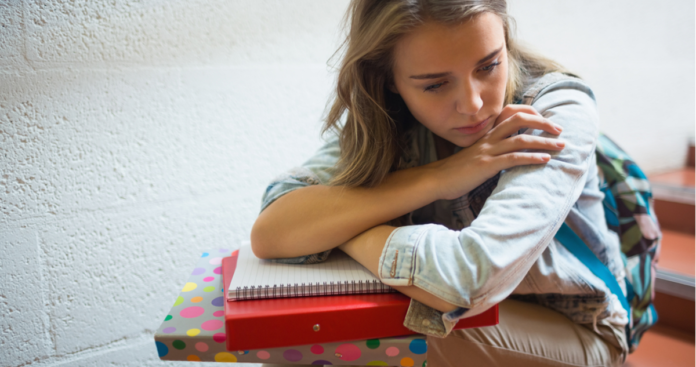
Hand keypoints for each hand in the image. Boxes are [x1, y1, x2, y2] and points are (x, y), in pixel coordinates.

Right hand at [427, 104, 563, 200]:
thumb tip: (509, 154)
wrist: (437, 180)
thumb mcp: (476, 156)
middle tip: (560, 130)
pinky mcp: (487, 166)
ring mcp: (487, 151)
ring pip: (521, 140)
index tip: (546, 122)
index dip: (531, 114)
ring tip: (560, 146)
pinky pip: (513, 159)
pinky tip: (545, 160)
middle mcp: (488, 139)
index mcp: (486, 135)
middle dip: (543, 123)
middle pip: (519, 120)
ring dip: (544, 142)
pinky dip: (532, 158)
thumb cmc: (457, 171)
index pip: (511, 114)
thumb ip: (492, 151)